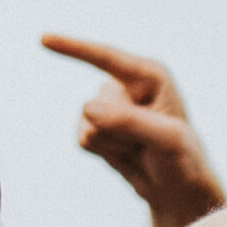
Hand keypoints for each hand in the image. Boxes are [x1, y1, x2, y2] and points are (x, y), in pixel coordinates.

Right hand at [42, 35, 226, 226]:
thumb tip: (87, 108)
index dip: (74, 48)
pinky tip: (125, 153)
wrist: (177, 188)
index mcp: (149, 75)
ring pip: (87, 124)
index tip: (43, 39)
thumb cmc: (182, 158)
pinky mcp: (97, 127)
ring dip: (112, 144)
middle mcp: (126, 85)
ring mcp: (109, 106)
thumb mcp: (166, 140)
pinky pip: (83, 139)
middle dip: (119, 132)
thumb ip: (129, 122)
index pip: (106, 58)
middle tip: (147, 143)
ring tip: (138, 148)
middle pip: (98, 105)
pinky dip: (103, 152)